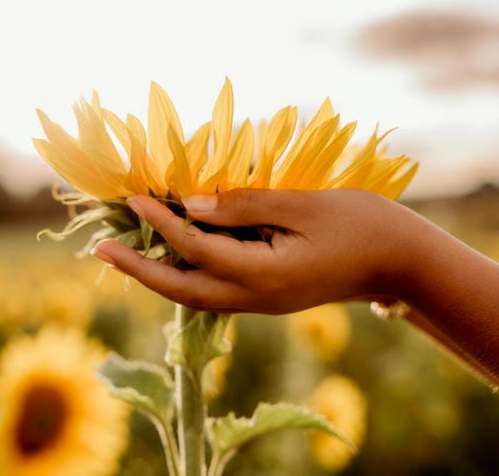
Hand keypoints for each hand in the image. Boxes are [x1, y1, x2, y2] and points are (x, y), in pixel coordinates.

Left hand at [91, 188, 421, 313]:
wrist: (400, 261)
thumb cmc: (360, 223)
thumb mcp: (303, 204)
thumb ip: (244, 204)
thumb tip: (190, 204)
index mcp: (263, 275)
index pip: (196, 247)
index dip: (161, 221)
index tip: (133, 196)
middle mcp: (255, 297)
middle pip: (182, 288)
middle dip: (138, 269)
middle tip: (98, 250)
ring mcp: (261, 302)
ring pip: (195, 294)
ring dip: (157, 274)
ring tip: (124, 254)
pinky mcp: (268, 297)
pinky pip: (215, 289)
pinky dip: (187, 272)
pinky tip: (172, 256)